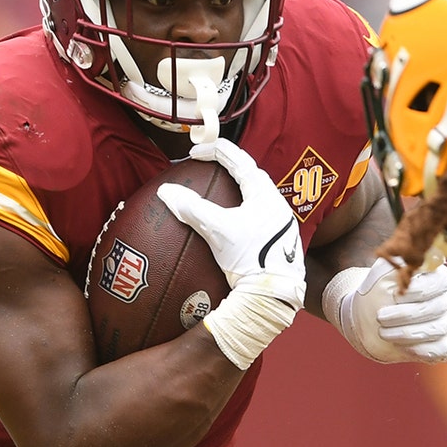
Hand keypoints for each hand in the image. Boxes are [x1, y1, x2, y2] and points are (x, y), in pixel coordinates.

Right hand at [158, 139, 304, 368]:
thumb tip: (166, 191)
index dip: (215, 151)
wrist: (273, 295)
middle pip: (251, 174)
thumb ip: (192, 209)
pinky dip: (242, 207)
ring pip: (257, 194)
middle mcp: (276, 203)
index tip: (194, 153)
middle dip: (229, 165)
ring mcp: (280, 221)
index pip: (239, 160)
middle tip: (208, 165)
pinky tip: (233, 220)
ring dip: (237, 186)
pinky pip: (259, 213)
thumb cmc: (250, 260)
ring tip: (219, 189)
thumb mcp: (218, 231)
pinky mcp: (279, 238)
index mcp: (264, 194)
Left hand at [323, 257, 446, 363]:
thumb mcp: (381, 272)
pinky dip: (417, 348)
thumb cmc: (376, 291)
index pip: (439, 282)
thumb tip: (414, 261)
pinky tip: (397, 344)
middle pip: (437, 307)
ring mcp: (445, 322)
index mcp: (437, 276)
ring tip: (382, 332)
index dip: (417, 290)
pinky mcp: (441, 344)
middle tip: (380, 317)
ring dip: (406, 332)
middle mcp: (445, 299)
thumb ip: (398, 263)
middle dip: (405, 314)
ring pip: (437, 329)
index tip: (394, 294)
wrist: (367, 317)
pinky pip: (438, 349)